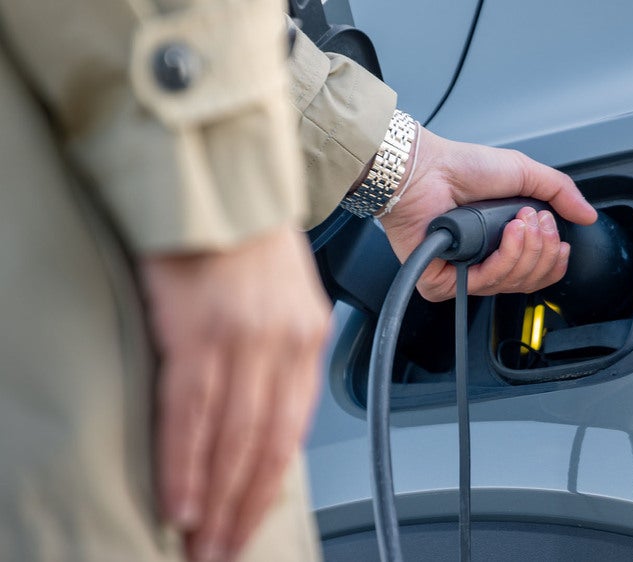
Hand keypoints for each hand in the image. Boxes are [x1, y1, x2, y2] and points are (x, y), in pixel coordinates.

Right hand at [140, 227, 330, 561]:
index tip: (252, 520)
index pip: (293, 431)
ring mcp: (243, 340)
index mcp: (307, 336)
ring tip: (202, 542)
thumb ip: (279, 351)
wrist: (217, 177)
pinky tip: (180, 500)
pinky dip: (186, 465)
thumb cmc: (244, 235)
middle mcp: (284, 343)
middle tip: (224, 550)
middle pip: (265, 447)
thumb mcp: (285, 294)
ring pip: (232, 441)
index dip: (270, 486)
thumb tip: (261, 409)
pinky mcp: (198, 332)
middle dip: (243, 508)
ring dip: (215, 501)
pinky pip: (192, 416)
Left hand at [378, 126, 597, 301]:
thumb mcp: (524, 173)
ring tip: (519, 221)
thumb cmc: (462, 167)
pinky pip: (485, 286)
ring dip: (526, 250)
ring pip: (513, 284)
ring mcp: (463, 275)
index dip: (555, 260)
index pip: (538, 272)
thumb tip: (588, 215)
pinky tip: (507, 234)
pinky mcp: (442, 284)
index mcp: (502, 243)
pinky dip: (503, 259)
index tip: (558, 237)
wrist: (427, 169)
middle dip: (543, 250)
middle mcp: (483, 262)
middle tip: (535, 220)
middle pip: (531, 281)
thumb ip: (559, 192)